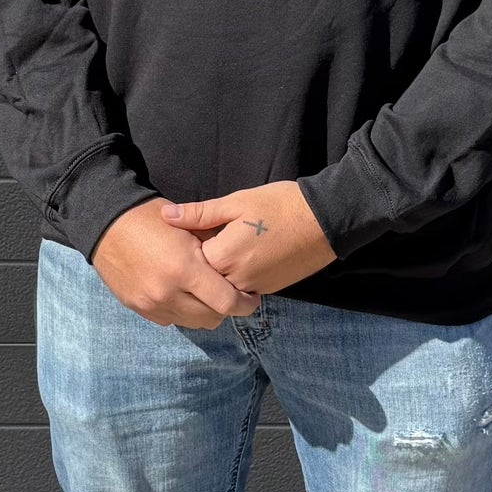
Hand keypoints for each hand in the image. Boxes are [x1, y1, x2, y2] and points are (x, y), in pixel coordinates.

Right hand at [91, 198, 259, 327]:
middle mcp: (168, 292)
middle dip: (226, 309)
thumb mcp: (188, 226)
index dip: (245, 304)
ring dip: (203, 312)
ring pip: (192, 323)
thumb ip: (214, 248)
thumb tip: (237, 266)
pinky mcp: (137, 308)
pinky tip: (181, 294)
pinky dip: (181, 312)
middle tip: (230, 295)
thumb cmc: (150, 217)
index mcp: (184, 268)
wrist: (105, 222)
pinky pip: (170, 320)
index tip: (251, 298)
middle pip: (212, 318)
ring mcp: (151, 303)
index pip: (227, 302)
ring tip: (205, 295)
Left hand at [160, 182, 334, 297]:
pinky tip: (242, 259)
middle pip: (204, 280)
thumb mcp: (236, 202)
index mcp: (223, 256)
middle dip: (199, 266)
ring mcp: (255, 287)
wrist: (325, 220)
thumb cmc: (279, 205)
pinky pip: (243, 290)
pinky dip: (237, 279)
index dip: (185, 250)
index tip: (185, 237)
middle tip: (202, 245)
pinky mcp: (269, 289)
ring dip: (218, 275)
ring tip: (223, 252)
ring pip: (223, 289)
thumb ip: (199, 214)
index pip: (189, 262)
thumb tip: (166, 216)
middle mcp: (236, 278)